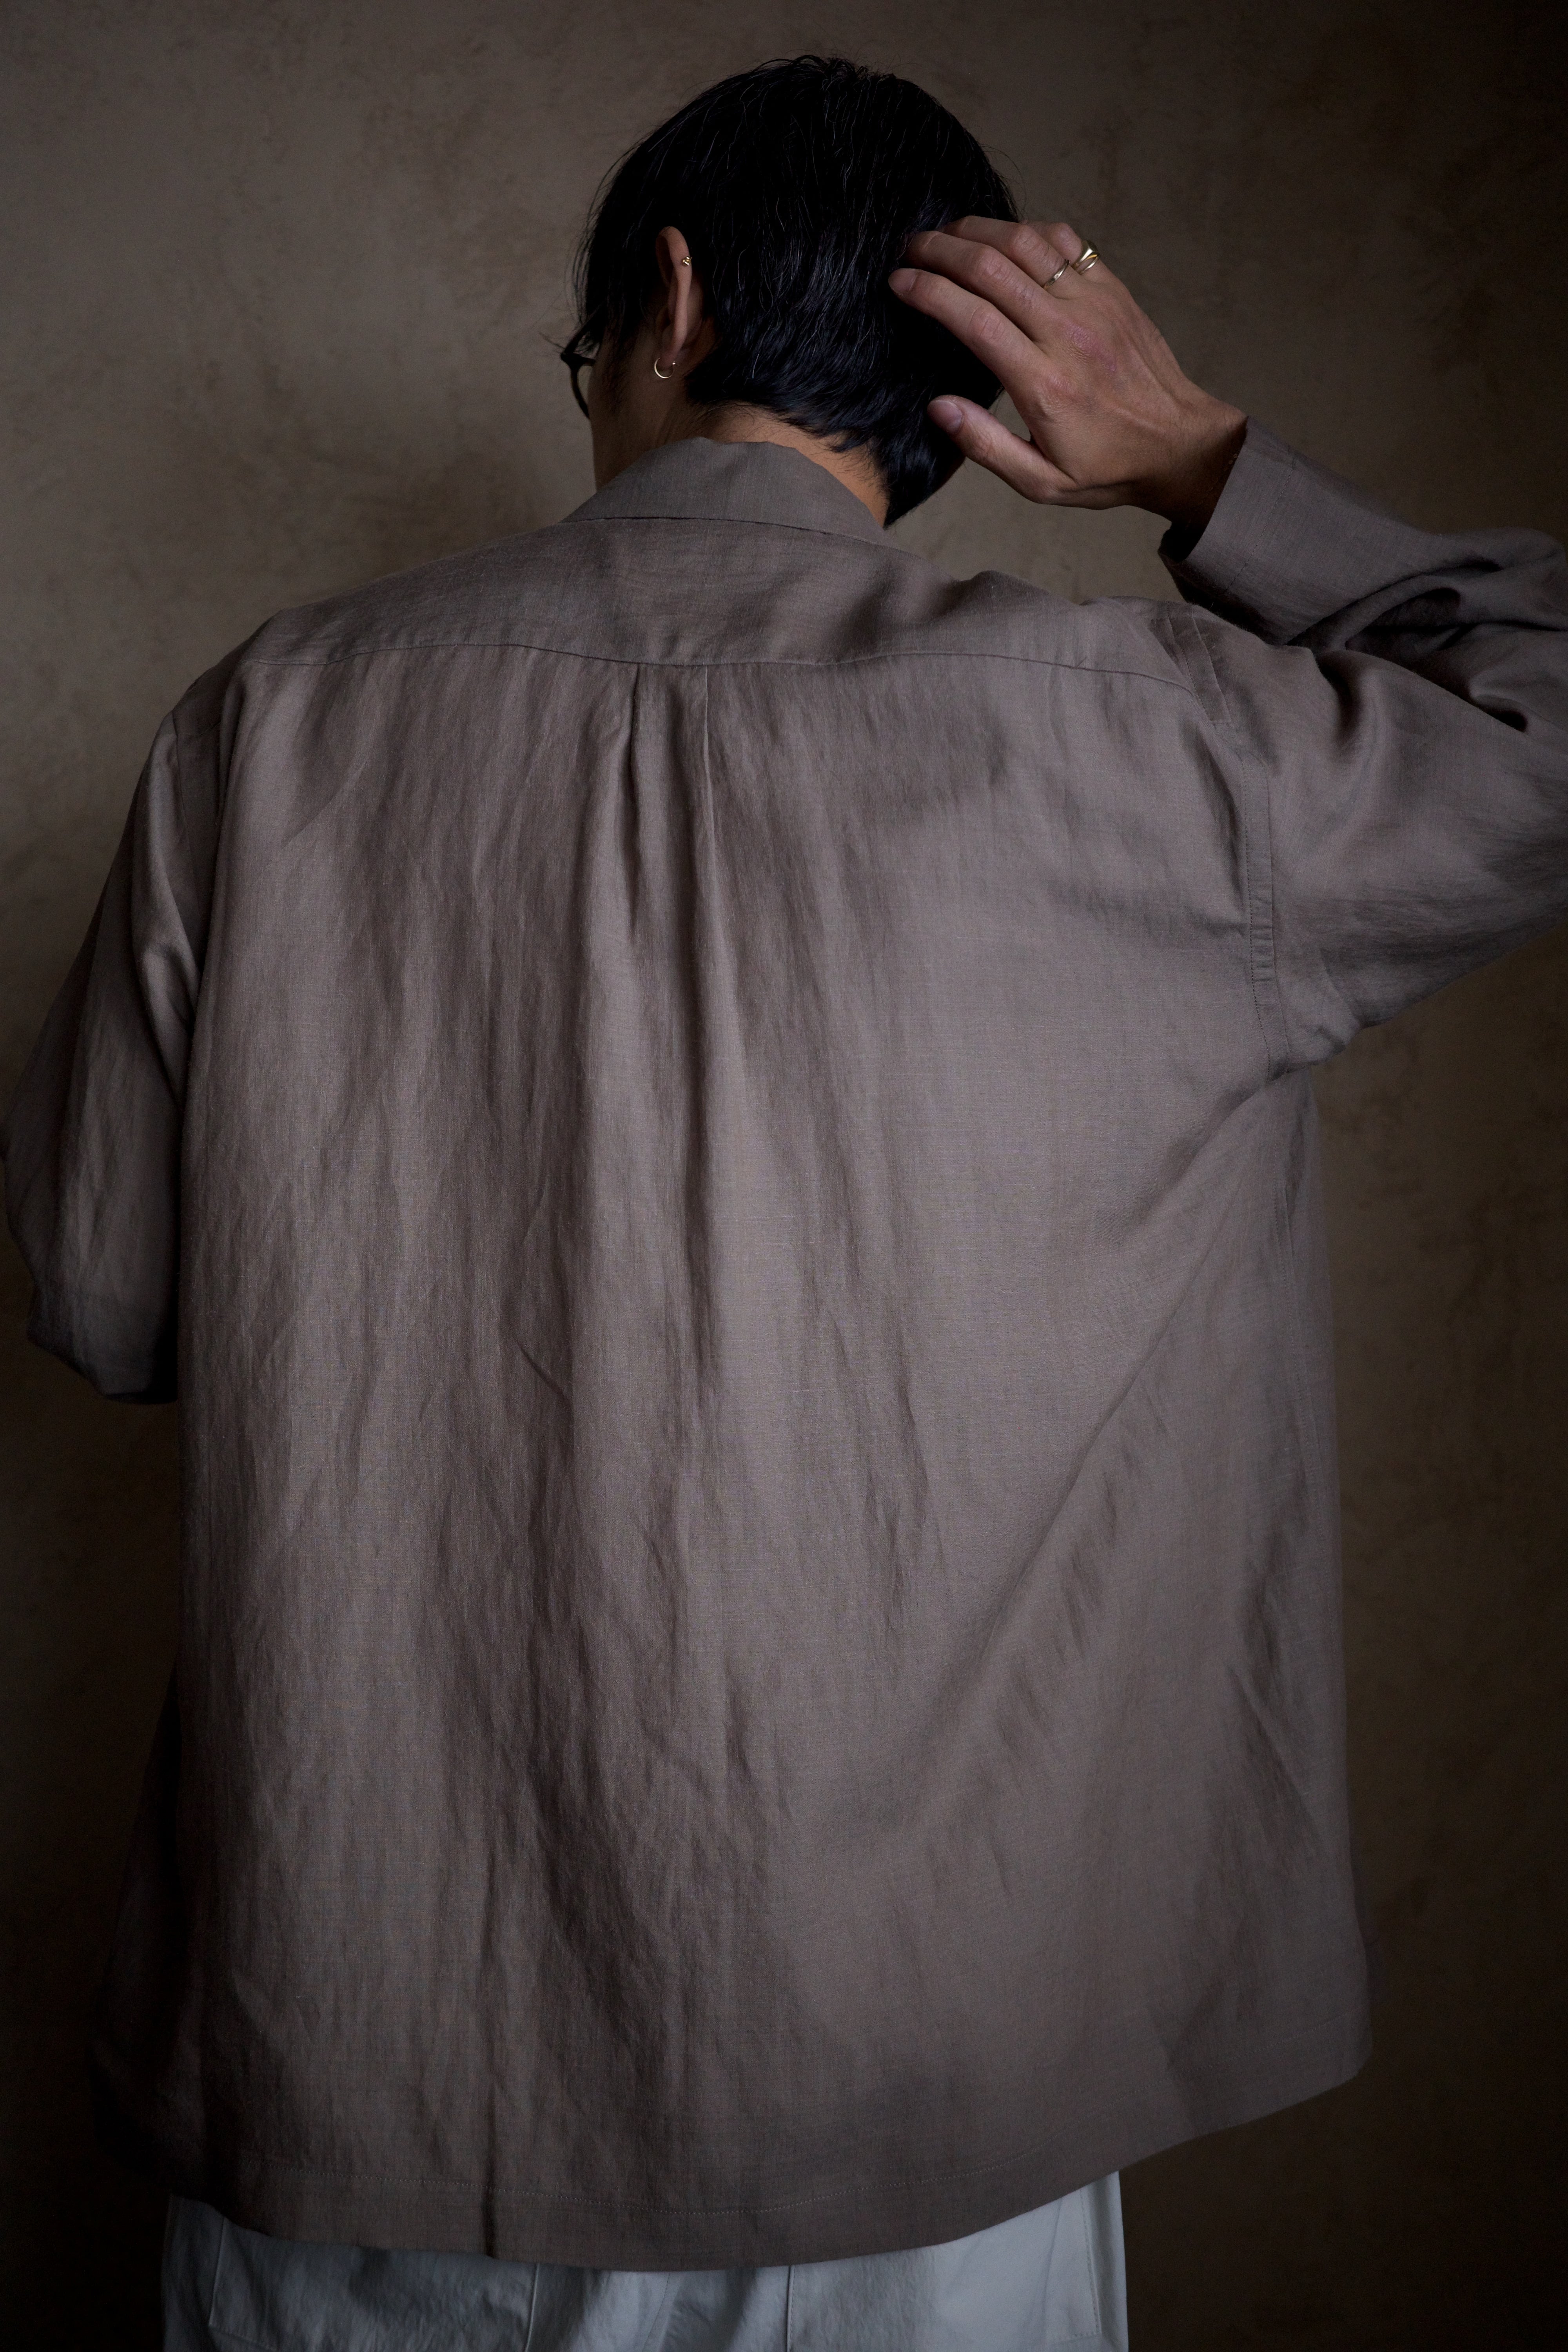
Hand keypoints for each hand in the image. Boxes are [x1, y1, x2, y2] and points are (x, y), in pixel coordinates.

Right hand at [889, 219, 1245, 537]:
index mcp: (1043, 385)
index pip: (973, 318)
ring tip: (947, 234)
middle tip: (911, 248)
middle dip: (941, 250)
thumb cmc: (1108, 467)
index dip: (928, 292)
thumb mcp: (1041, 482)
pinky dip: (1026, 230)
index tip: (899, 282)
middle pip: (992, 268)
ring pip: (1025, 242)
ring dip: (979, 230)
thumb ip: (985, 446)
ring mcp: (1093, 304)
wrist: (1180, 445)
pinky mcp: (1112, 289)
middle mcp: (1067, 334)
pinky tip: (1003, 237)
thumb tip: (938, 407)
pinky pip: (1064, 240)